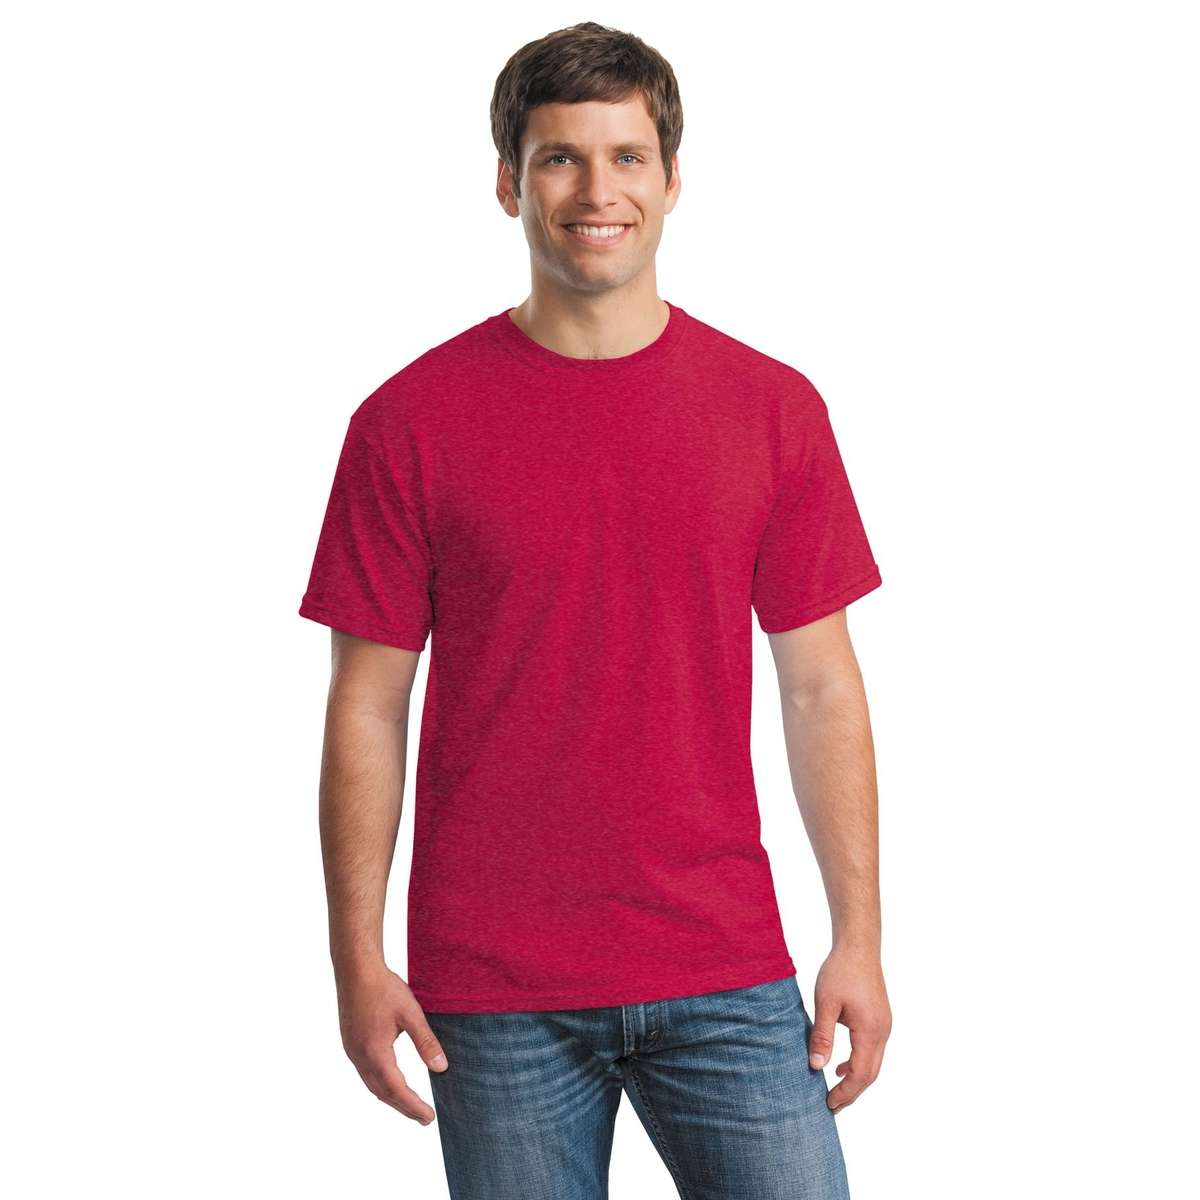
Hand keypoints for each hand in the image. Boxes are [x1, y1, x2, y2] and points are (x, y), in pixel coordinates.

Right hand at [334, 960, 448, 1124]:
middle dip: (403, 1107)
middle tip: (423, 1117)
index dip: (413, 1106)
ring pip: (372, 1084)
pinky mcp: (350, 1043)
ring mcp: (352, 1051)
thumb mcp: (411, 1014)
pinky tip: (390, 1080)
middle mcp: (360, 1057)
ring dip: (391, 1097)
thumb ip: (426, 1042)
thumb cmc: (383, 988)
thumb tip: (441, 1068)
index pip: (396, 1090)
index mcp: (375, 1053)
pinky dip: (380, 1084)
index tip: (429, 1118)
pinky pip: (365, 1073)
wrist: (355, 969)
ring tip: (409, 1104)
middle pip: (382, 1093)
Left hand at [807, 945, 890, 1113]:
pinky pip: (872, 1050)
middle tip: (831, 1106)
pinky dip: (859, 1063)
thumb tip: (816, 1066)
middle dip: (852, 1092)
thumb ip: (822, 1036)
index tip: (828, 1104)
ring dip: (856, 1079)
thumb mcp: (825, 1003)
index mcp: (870, 1031)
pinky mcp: (879, 1019)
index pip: (860, 1074)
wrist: (858, 946)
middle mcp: (882, 1032)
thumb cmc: (840, 971)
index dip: (845, 1093)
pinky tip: (842, 1065)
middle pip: (870, 1074)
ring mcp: (884, 1025)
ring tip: (835, 1090)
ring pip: (873, 1063)